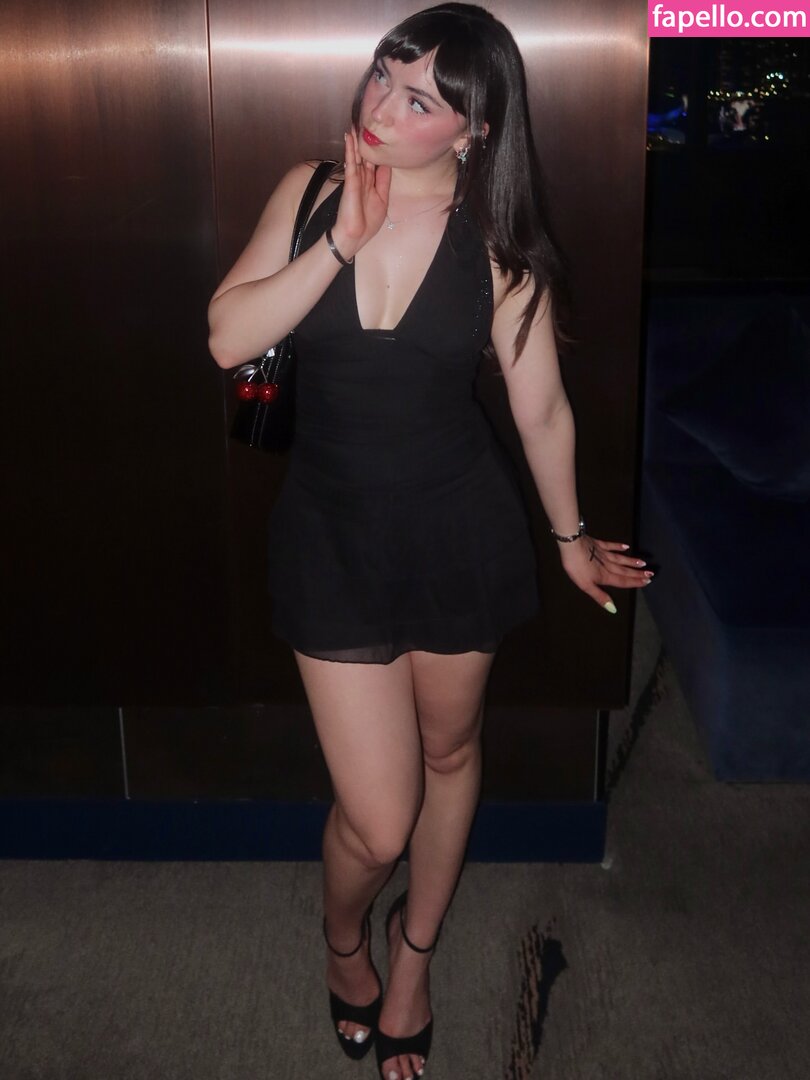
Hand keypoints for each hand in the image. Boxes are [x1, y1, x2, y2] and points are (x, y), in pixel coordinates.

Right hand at [330, 130, 391, 257]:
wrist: (355, 235)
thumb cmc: (367, 223)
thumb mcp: (382, 200)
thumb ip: (383, 182)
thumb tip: (388, 165)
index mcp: (371, 185)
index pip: (375, 164)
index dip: (377, 152)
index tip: (379, 138)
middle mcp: (363, 180)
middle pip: (364, 157)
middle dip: (363, 143)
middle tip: (361, 125)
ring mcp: (355, 180)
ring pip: (356, 156)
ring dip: (355, 141)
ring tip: (353, 126)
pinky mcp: (350, 182)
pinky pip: (351, 162)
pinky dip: (350, 150)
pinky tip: (349, 138)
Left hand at [558, 536, 652, 613]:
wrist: (571, 546)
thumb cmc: (577, 567)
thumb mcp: (586, 586)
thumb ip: (600, 596)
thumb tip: (613, 609)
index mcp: (605, 576)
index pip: (623, 581)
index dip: (634, 582)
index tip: (647, 582)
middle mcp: (607, 565)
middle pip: (624, 571)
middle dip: (637, 573)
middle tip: (650, 574)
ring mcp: (603, 554)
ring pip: (621, 559)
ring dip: (632, 562)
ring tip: (643, 563)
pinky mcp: (598, 544)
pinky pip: (611, 546)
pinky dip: (619, 546)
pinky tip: (626, 547)